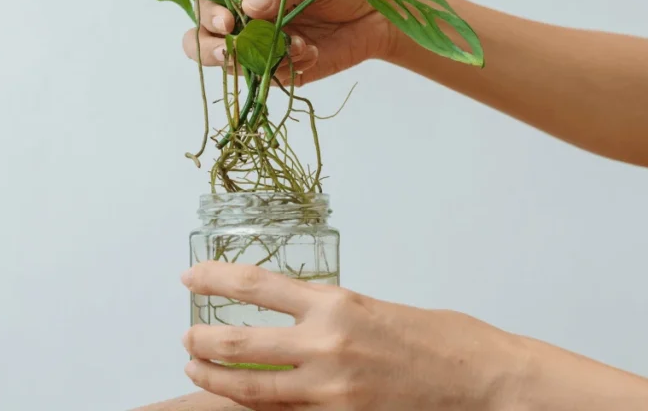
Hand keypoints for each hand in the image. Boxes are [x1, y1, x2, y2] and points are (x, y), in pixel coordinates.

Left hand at [179, 261, 525, 410]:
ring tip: (197, 371)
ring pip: (252, 390)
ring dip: (217, 380)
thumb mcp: (377, 308)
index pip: (255, 285)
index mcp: (337, 304)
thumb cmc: (444, 341)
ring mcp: (332, 391)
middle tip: (186, 340)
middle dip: (203, 342)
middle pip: (239, 343)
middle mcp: (327, 345)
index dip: (213, 280)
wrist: (489, 382)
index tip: (190, 278)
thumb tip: (296, 319)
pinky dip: (258, 408)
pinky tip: (244, 401)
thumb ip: (331, 313)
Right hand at [181, 0, 398, 86]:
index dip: (209, 12)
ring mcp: (261, 46)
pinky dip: (285, 67)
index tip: (227, 20)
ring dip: (259, 59)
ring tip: (298, 46)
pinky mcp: (279, 70)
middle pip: (204, 37)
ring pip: (231, 63)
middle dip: (208, 48)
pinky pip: (265, 78)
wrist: (381, 16)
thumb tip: (248, 6)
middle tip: (228, 52)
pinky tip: (311, 53)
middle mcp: (247, 18)